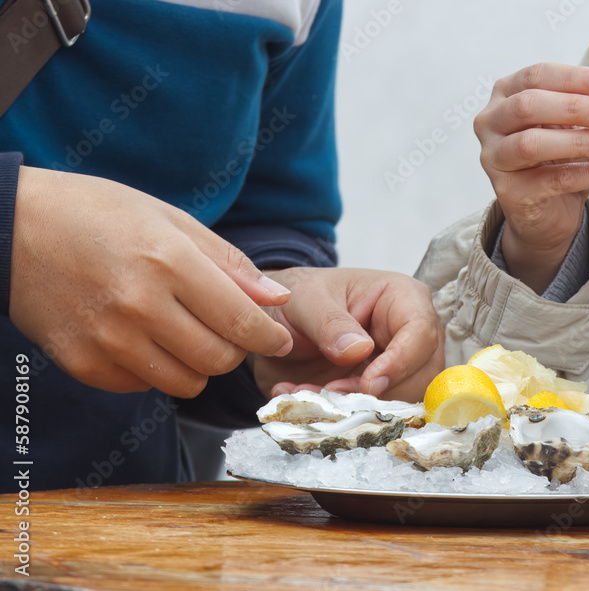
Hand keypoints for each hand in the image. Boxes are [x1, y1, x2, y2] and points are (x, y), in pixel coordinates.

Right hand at [9, 167, 293, 397]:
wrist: (11, 229)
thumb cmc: (98, 215)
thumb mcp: (170, 220)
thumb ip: (229, 264)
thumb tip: (276, 299)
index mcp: (168, 262)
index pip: (241, 321)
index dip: (270, 337)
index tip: (280, 339)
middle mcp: (139, 305)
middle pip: (218, 360)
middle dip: (235, 351)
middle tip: (229, 332)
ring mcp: (107, 339)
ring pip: (185, 383)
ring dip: (198, 365)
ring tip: (186, 334)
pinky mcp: (82, 363)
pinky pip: (144, 386)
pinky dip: (156, 371)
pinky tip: (146, 340)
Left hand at [252, 268, 443, 402]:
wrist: (279, 324)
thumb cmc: (300, 298)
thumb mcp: (307, 300)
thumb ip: (330, 322)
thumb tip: (360, 350)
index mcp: (402, 298)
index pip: (422, 332)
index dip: (401, 362)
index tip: (369, 383)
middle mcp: (410, 334)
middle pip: (423, 373)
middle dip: (382, 393)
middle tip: (335, 394)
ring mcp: (400, 366)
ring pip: (405, 399)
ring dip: (362, 407)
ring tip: (318, 394)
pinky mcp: (382, 392)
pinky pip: (379, 412)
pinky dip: (347, 414)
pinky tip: (316, 400)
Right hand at [474, 62, 588, 291]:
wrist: (544, 211)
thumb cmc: (555, 159)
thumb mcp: (569, 126)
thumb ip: (586, 108)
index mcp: (505, 95)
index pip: (536, 76)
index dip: (574, 78)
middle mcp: (490, 123)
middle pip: (529, 105)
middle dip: (578, 108)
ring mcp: (494, 159)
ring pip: (533, 143)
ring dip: (582, 141)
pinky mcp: (509, 193)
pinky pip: (556, 180)